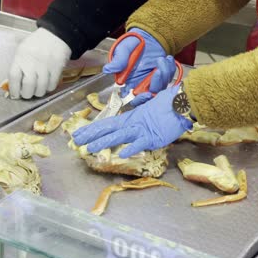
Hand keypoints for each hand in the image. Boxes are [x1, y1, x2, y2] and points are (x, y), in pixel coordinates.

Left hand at [9, 28, 71, 98]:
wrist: (56, 35)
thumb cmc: (35, 44)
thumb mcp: (21, 51)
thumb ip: (17, 67)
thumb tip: (14, 86)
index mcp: (20, 57)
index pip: (13, 77)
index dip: (14, 90)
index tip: (15, 95)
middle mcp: (32, 63)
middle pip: (28, 87)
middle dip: (26, 94)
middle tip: (27, 93)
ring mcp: (45, 67)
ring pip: (40, 90)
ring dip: (38, 93)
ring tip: (37, 89)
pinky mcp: (57, 69)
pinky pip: (51, 86)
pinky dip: (48, 88)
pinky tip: (46, 84)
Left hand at [72, 85, 192, 157]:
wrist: (182, 103)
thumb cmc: (166, 106)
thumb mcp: (147, 114)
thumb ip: (137, 122)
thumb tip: (130, 129)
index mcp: (129, 118)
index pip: (106, 124)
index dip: (91, 129)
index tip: (78, 133)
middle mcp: (131, 124)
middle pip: (107, 129)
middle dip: (90, 135)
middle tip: (75, 140)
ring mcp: (141, 130)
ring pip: (118, 136)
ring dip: (103, 142)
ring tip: (90, 148)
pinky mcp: (152, 136)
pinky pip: (140, 143)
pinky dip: (131, 148)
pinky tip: (121, 154)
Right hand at [105, 28, 175, 106]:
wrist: (145, 37)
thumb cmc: (132, 44)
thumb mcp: (122, 50)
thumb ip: (117, 61)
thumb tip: (107, 70)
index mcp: (129, 82)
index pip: (133, 99)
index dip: (140, 100)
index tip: (147, 94)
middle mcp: (141, 84)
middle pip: (151, 95)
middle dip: (157, 84)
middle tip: (158, 70)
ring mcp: (153, 81)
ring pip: (162, 86)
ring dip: (164, 73)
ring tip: (161, 59)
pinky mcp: (163, 76)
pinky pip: (170, 77)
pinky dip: (170, 68)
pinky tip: (167, 58)